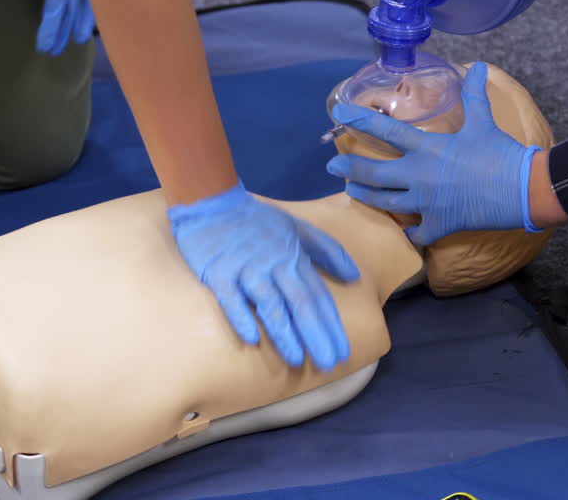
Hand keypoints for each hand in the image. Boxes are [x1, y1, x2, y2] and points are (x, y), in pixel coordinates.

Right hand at [168, 182, 359, 369]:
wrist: (213, 203)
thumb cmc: (258, 221)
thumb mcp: (299, 228)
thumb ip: (328, 250)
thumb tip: (354, 275)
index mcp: (294, 259)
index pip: (317, 296)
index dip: (331, 324)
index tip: (343, 351)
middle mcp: (274, 266)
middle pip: (299, 303)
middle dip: (316, 334)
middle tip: (328, 363)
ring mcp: (246, 270)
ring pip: (269, 304)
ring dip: (284, 332)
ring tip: (296, 358)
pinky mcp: (218, 273)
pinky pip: (230, 298)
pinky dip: (241, 316)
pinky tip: (252, 338)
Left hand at [325, 63, 542, 245]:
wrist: (524, 190)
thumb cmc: (502, 154)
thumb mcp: (484, 122)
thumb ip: (474, 95)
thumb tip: (477, 67)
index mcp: (429, 148)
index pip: (386, 130)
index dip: (360, 120)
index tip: (339, 113)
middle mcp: (420, 176)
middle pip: (374, 173)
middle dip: (350, 168)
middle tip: (332, 165)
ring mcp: (426, 203)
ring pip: (385, 203)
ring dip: (365, 197)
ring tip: (352, 192)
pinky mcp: (439, 225)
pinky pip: (415, 232)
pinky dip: (409, 231)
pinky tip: (405, 229)